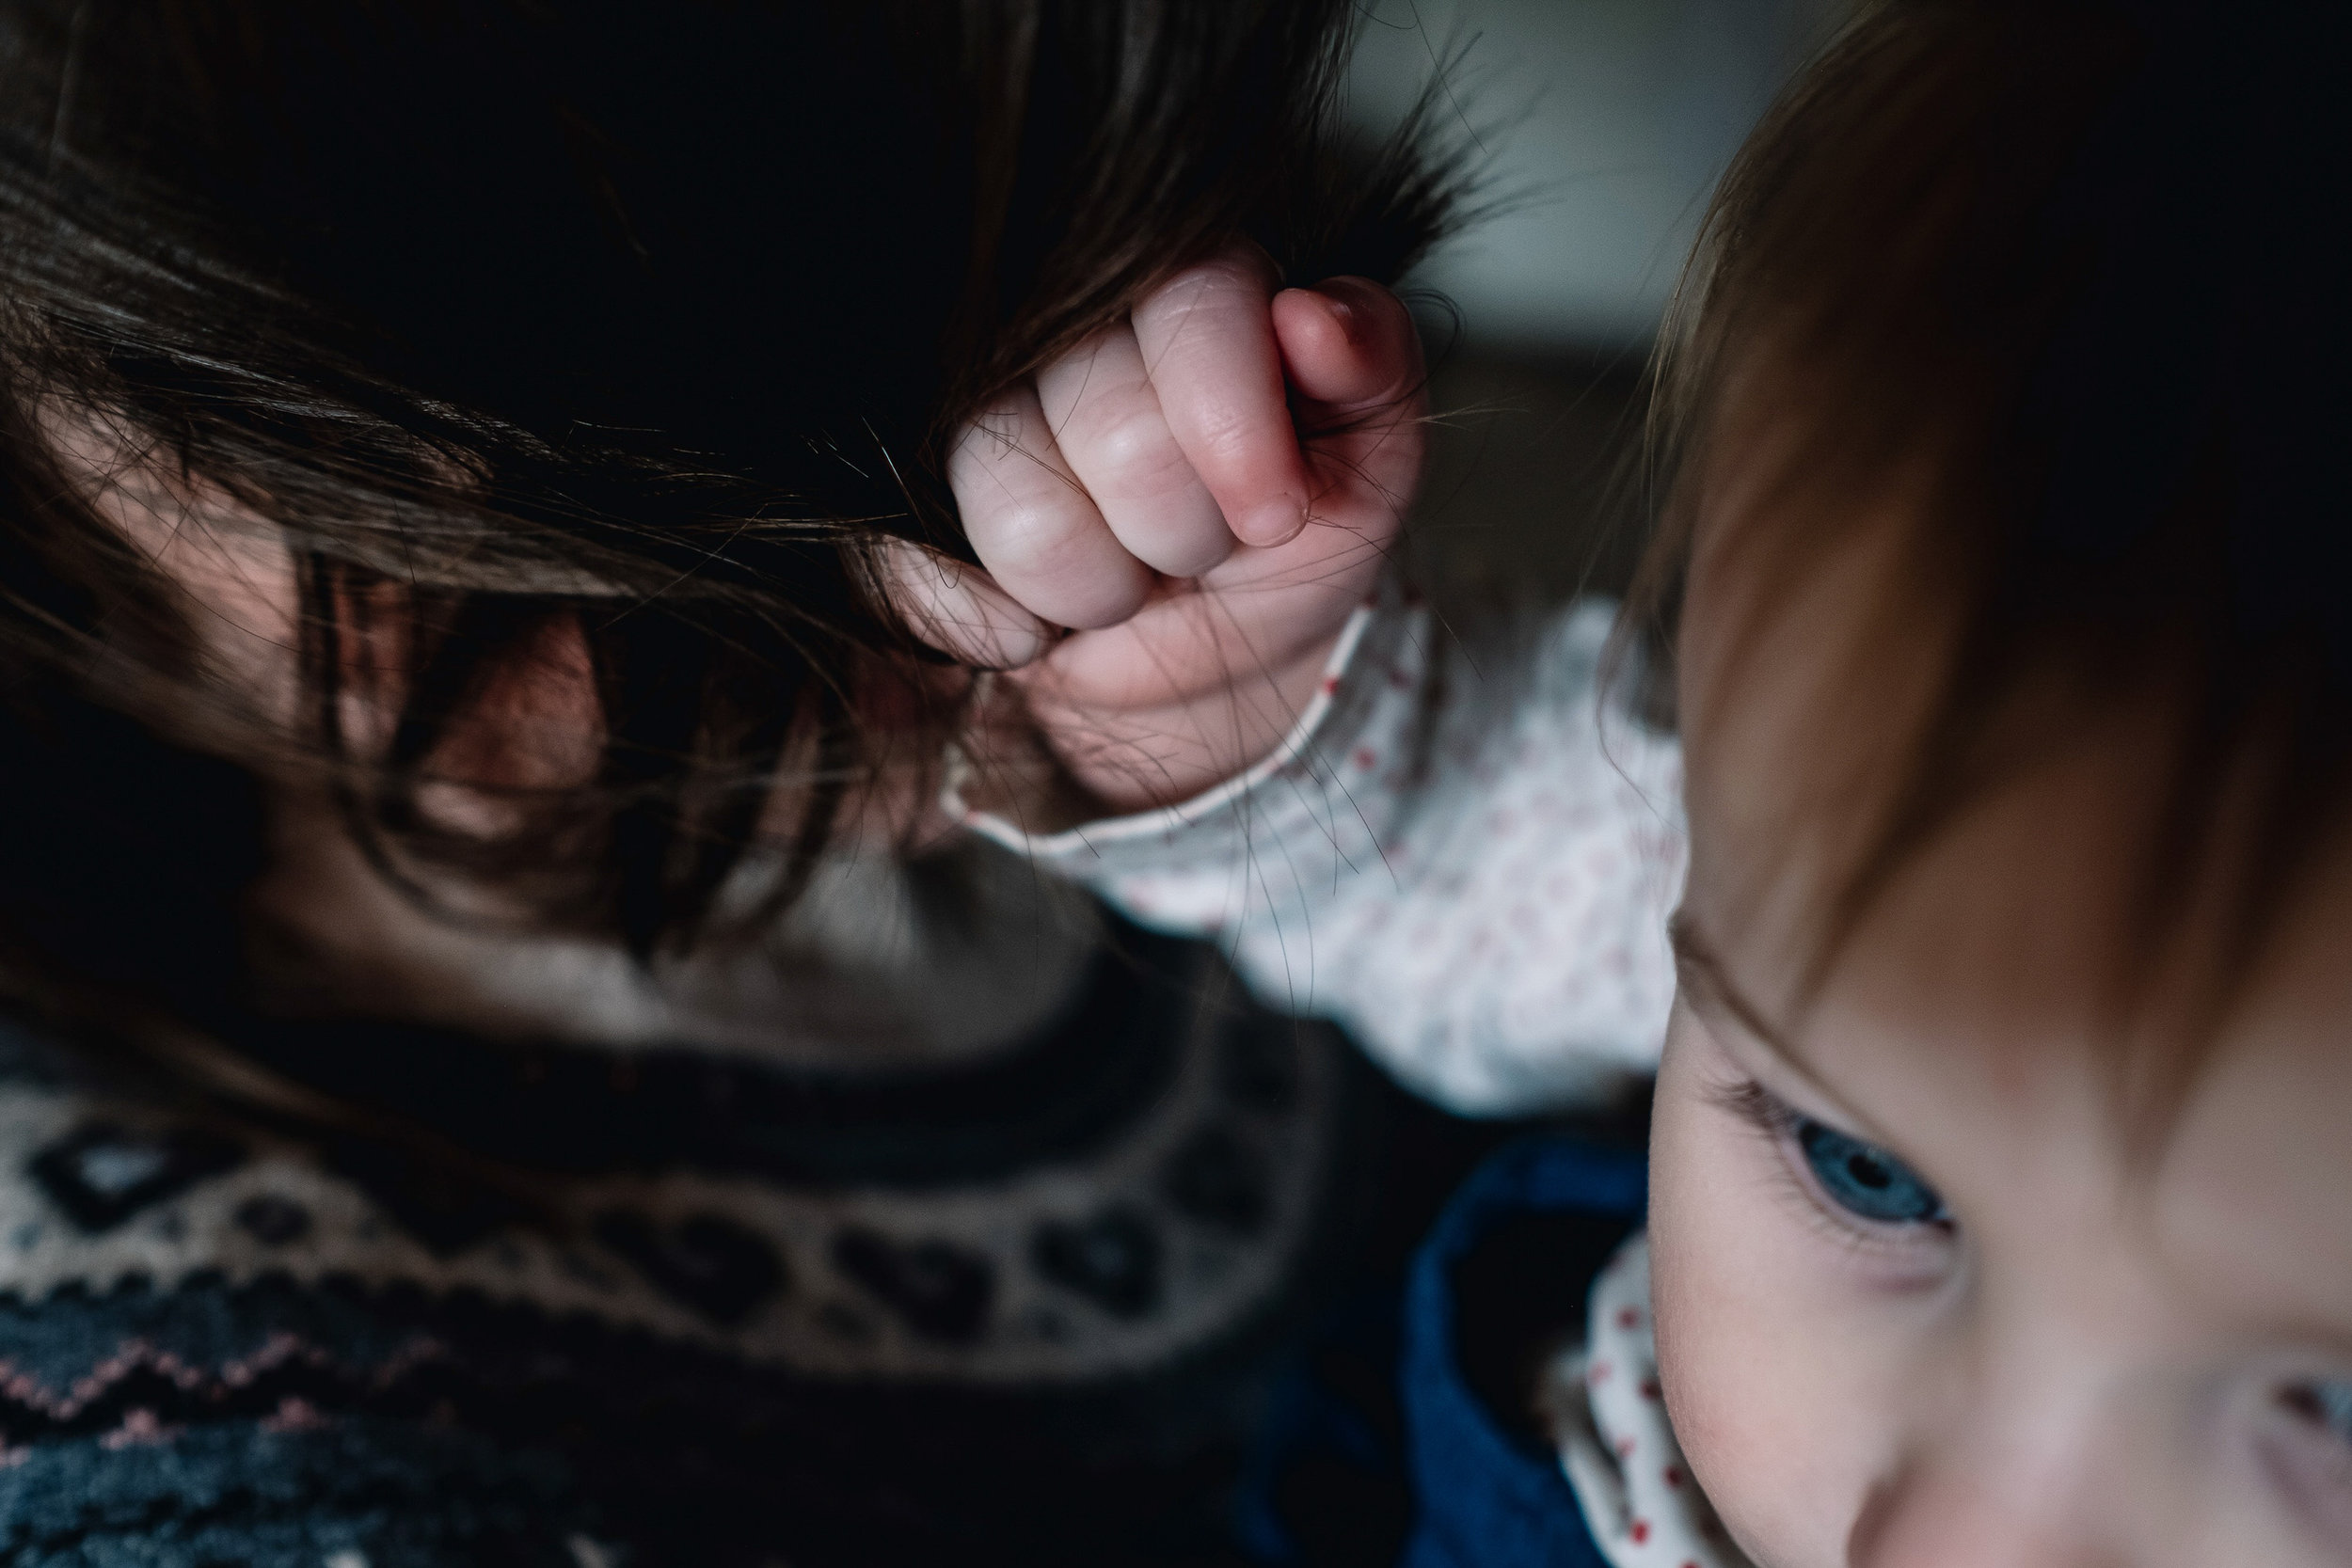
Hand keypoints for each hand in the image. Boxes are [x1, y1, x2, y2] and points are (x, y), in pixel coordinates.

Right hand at [888, 243, 1424, 816]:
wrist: (1212, 651)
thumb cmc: (1290, 535)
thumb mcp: (1370, 462)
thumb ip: (1374, 370)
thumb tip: (1312, 317)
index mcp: (1178, 274)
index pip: (1187, 296)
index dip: (1229, 418)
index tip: (1273, 516)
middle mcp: (1055, 317)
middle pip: (1105, 412)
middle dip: (1178, 524)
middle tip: (1198, 545)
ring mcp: (962, 403)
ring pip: (1014, 498)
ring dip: (1096, 583)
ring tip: (1129, 579)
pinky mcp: (897, 497)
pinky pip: (914, 567)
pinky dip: (1000, 624)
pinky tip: (1039, 626)